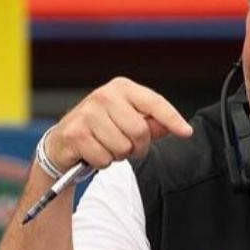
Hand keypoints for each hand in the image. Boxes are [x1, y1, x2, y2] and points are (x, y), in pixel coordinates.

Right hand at [46, 77, 193, 171]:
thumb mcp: (127, 121)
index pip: (154, 102)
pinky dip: (102, 162)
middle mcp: (104, 95)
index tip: (186, 132)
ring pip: (122, 147)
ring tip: (106, 147)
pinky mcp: (76, 133)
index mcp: (121, 88)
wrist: (63, 141)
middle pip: (140, 131)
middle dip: (137, 147)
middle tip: (126, 147)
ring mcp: (88, 113)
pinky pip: (104, 158)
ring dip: (117, 155)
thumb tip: (174, 127)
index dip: (172, 119)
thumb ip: (152, 124)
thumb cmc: (101, 129)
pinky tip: (93, 152)